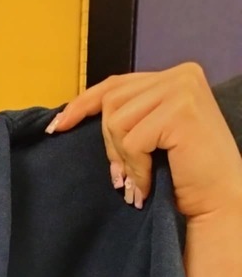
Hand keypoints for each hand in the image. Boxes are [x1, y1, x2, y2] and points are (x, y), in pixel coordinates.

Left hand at [46, 62, 241, 220]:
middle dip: (109, 145)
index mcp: (175, 77)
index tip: (58, 126)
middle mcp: (181, 74)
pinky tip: (149, 182)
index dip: (83, 104)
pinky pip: (132, 140)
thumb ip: (129, 120)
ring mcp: (182, 89)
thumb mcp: (152, 139)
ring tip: (139, 180)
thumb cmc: (186, 177)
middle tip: (122, 177)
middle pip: (111, 102)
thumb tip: (73, 119)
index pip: (116, 84)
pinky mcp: (180, 111)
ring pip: (117, 121)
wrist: (219, 202)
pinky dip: (136, 167)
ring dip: (123, 159)